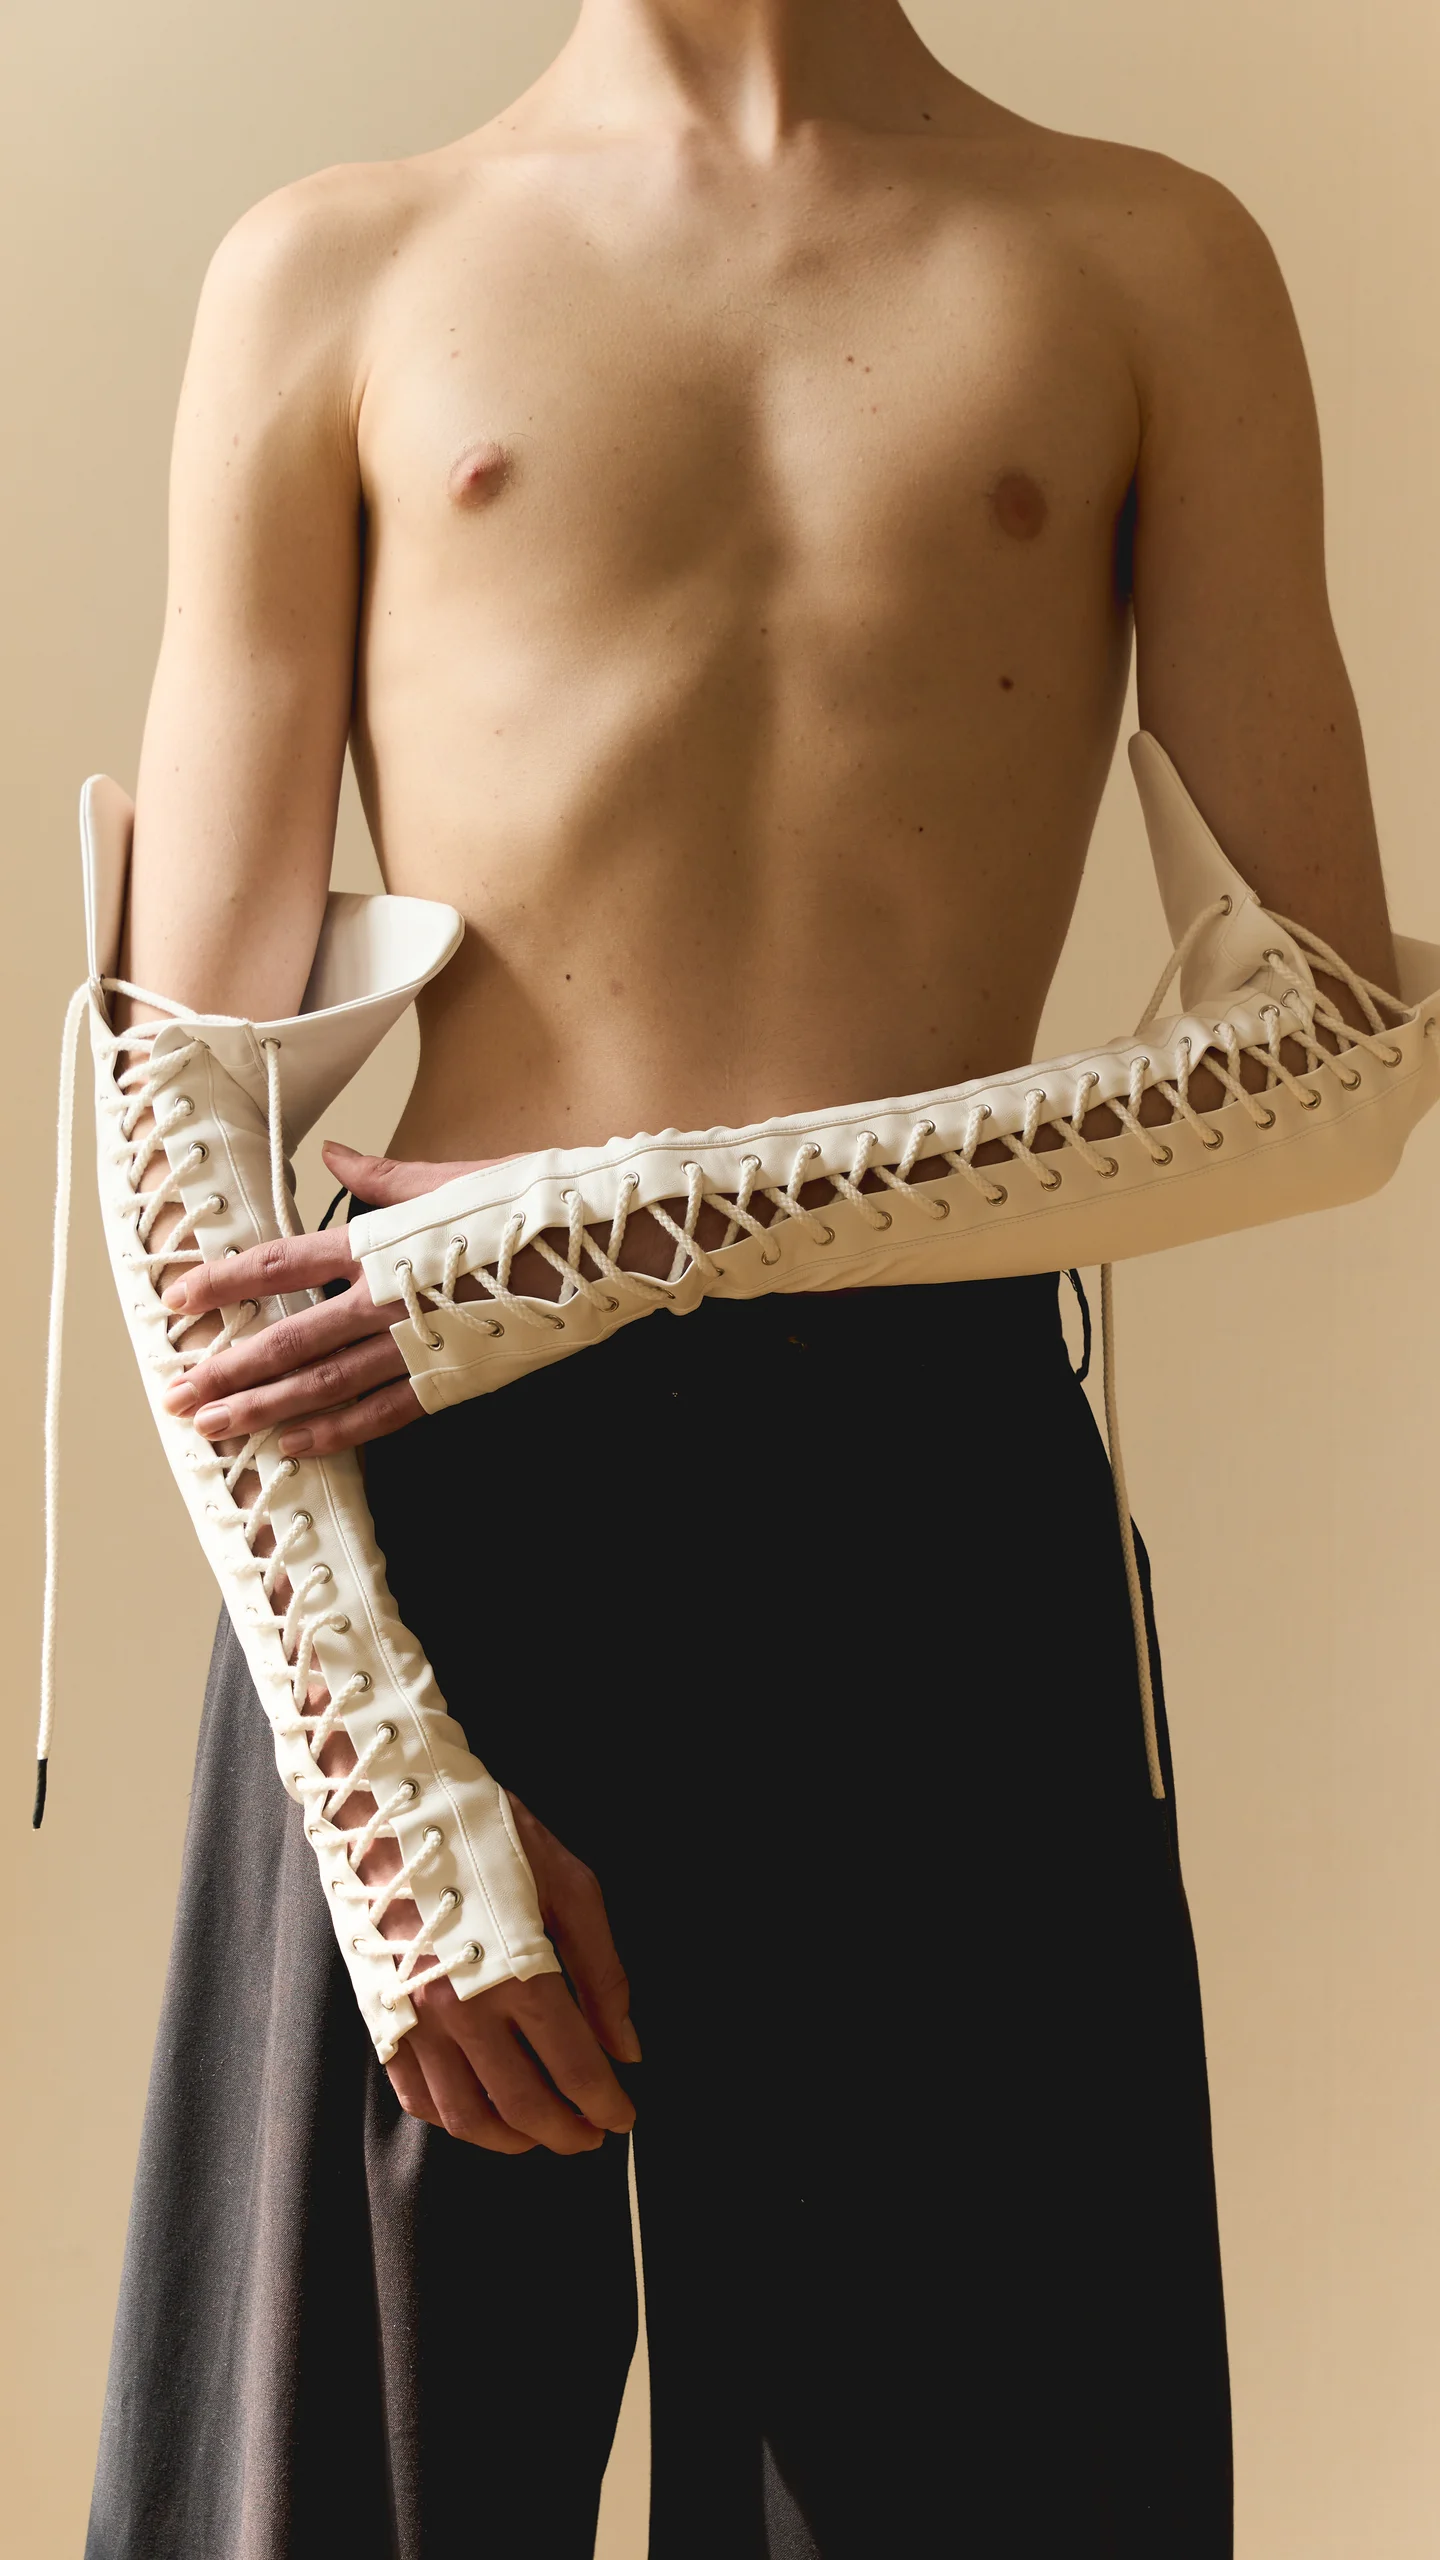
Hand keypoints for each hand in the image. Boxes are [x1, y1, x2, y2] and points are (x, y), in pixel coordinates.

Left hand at [159, 1139, 504, 1455]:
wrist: (601, 1247)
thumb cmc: (529, 1204)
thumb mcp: (448, 1177)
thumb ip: (380, 1176)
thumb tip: (331, 1155)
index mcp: (380, 1243)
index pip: (279, 1264)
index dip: (223, 1284)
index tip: (178, 1302)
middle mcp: (386, 1298)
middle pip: (289, 1340)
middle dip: (226, 1370)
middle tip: (177, 1395)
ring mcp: (417, 1344)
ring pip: (324, 1385)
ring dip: (263, 1409)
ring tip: (215, 1429)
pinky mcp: (450, 1378)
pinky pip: (381, 1414)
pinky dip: (334, 1434)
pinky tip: (293, 1447)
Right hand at [384, 1794, 641, 2153]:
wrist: (391, 1803)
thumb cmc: (489, 1835)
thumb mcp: (570, 1885)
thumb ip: (603, 1973)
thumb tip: (627, 2050)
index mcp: (518, 1973)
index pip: (575, 2067)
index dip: (607, 2103)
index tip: (625, 2117)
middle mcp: (462, 2008)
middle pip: (523, 2104)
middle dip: (567, 2131)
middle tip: (591, 2135)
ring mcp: (414, 2019)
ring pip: (466, 2116)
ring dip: (511, 2140)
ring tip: (540, 2134)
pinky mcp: (381, 2018)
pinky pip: (417, 2096)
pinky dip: (453, 2118)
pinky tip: (482, 2109)